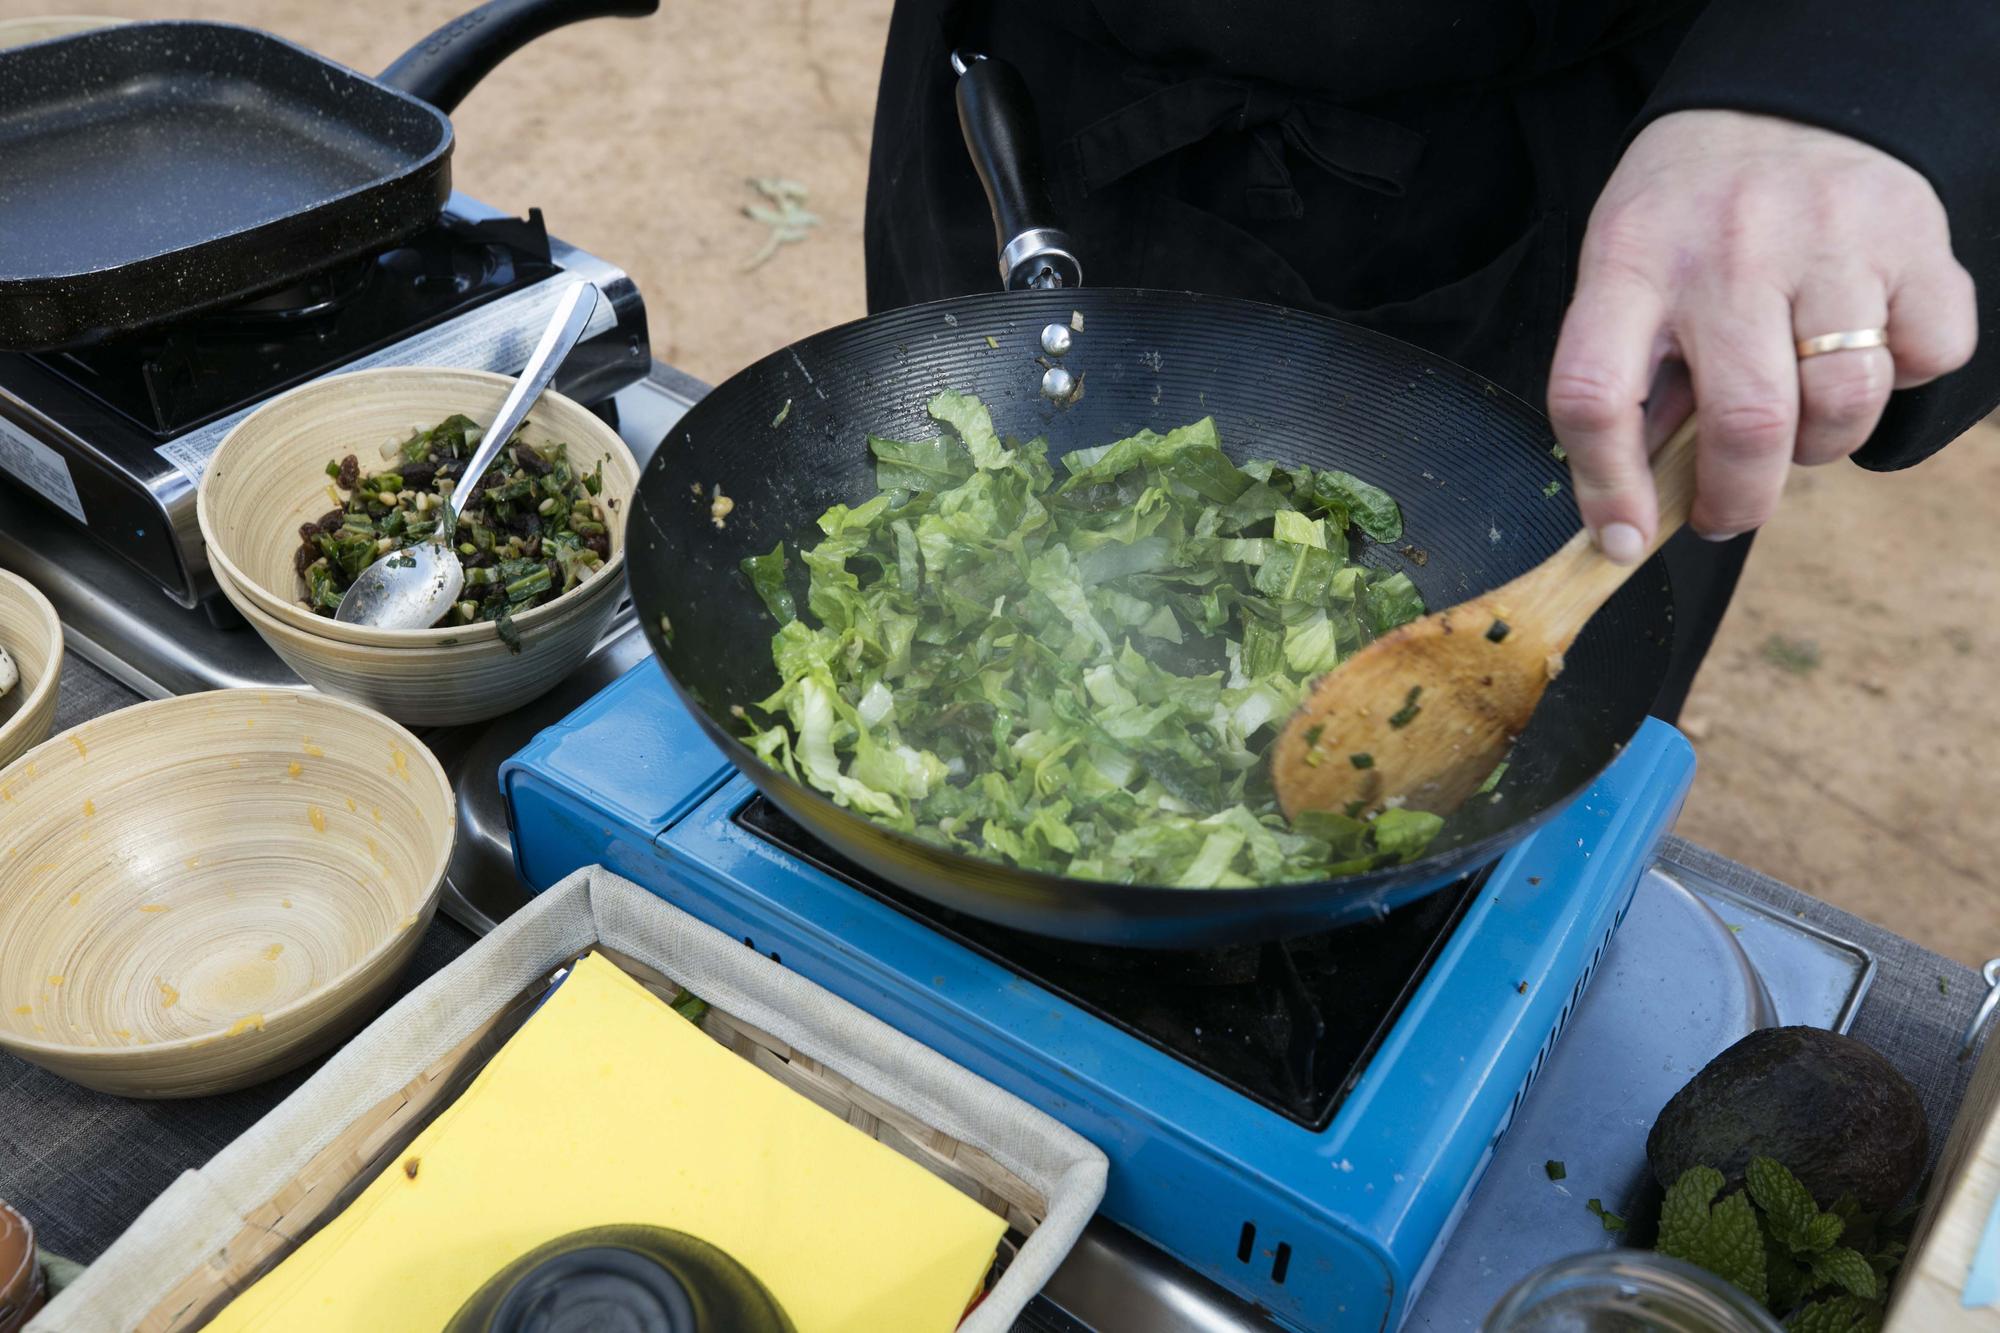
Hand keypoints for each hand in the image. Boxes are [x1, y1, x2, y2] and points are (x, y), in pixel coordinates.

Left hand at [1548, 110, 1976, 560]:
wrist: (1779, 105)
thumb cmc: (1688, 220)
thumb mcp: (1625, 278)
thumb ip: (1629, 385)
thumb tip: (1633, 514)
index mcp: (1632, 263)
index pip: (1594, 394)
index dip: (1606, 486)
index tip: (1621, 538)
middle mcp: (1730, 249)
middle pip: (1748, 422)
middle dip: (1739, 499)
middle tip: (1728, 511)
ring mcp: (1830, 238)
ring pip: (1845, 404)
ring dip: (1822, 445)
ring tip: (1798, 417)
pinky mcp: (1915, 237)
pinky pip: (1927, 358)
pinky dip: (1902, 379)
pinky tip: (1863, 346)